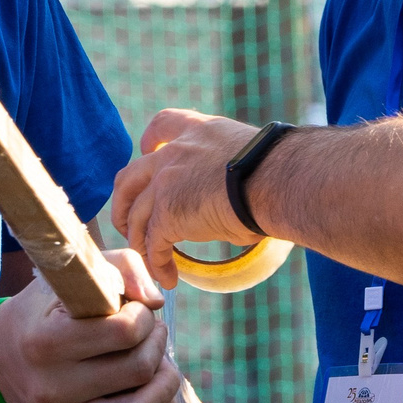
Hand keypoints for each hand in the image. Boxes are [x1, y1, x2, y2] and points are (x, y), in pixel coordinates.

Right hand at [0, 249, 181, 402]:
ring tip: (160, 363)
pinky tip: (155, 388)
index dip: (144, 316)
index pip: (124, 331)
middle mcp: (49, 389)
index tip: (135, 311)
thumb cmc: (45, 310)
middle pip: (138, 369)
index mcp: (45, 342)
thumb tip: (156, 301)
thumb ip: (121, 267)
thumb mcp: (73, 274)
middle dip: (157, 343)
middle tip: (151, 332)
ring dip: (166, 382)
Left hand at [111, 110, 261, 290]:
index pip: (162, 125)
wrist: (276, 181)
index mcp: (199, 131)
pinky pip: (153, 244)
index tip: (146, 150)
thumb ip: (226, 172)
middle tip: (129, 223)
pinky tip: (168, 278)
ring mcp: (166, 181)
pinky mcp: (167, 212)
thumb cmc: (279, 171)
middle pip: (129, 176)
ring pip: (136, 217)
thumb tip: (233, 200)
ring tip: (150, 262)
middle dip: (124, 203)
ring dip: (139, 243)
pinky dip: (158, 264)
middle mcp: (176, 152)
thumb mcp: (247, 158)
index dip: (149, 141)